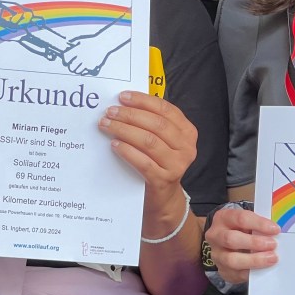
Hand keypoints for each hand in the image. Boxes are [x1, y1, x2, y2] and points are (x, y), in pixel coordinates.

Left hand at [62, 29, 128, 75]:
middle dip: (71, 67)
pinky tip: (86, 67)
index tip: (68, 60)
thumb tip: (66, 41)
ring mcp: (86, 62)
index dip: (66, 60)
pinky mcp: (91, 67)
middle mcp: (80, 57)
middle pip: (71, 67)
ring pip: (77, 71)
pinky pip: (85, 72)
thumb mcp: (81, 39)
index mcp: (76, 50)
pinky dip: (84, 71)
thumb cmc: (92, 41)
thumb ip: (72, 40)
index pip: (66, 58)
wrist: (103, 44)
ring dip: (78, 69)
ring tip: (80, 66)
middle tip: (73, 65)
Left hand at [98, 91, 195, 223]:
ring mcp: (177, 165)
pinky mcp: (164, 180)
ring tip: (107, 125)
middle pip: (156, 124)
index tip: (122, 97)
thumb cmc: (158, 163)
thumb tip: (125, 103)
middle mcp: (186, 147)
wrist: (163, 198)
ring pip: (149, 141)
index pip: (166, 109)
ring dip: (124, 130)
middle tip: (110, 111)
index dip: (143, 101)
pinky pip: (143, 162)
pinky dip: (127, 151)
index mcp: (187, 132)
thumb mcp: (163, 141)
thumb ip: (152, 122)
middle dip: (130, 115)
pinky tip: (114, 144)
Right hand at [203, 205, 279, 283]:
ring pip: (231, 260)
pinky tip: (263, 269)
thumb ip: (259, 224)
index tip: (275, 229)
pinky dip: (251, 272)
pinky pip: (236, 274)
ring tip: (271, 258)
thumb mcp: (247, 220)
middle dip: (254, 243)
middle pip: (231, 239)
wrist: (225, 242)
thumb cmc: (241, 228)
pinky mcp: (222, 270)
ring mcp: (217, 254)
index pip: (241, 219)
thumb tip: (276, 231)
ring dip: (254, 260)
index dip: (259, 224)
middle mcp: (216, 236)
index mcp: (223, 218)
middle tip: (273, 245)